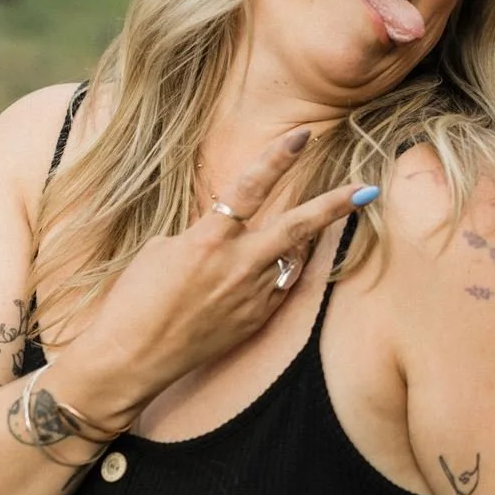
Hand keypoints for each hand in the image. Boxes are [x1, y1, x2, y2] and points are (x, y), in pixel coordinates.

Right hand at [50, 128, 376, 424]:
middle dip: (334, 206)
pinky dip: (274, 274)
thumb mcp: (163, 250)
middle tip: (365, 188)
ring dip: (295, 243)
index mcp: (207, 241)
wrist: (130, 359)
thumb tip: (230, 233)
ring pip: (290, 259)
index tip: (304, 136)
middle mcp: (236, 267)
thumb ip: (205, 235)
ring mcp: (250, 297)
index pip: (250, 188)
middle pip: (297, 228)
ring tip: (293, 231)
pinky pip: (276, 287)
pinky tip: (260, 272)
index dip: (278, 159)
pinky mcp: (254, 321)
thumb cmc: (134, 300)